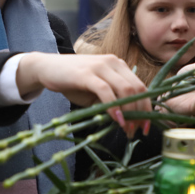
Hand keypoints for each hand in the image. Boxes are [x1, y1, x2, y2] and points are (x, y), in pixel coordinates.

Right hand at [17, 52, 151, 137]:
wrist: (47, 68)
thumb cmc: (73, 81)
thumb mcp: (96, 92)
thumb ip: (111, 101)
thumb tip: (127, 121)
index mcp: (119, 66)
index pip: (141, 87)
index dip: (147, 108)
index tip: (146, 127)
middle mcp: (113, 62)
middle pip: (137, 89)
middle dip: (140, 113)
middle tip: (136, 131)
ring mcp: (100, 66)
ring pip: (125, 90)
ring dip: (129, 113)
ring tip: (126, 129)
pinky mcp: (87, 74)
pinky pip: (105, 91)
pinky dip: (113, 107)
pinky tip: (116, 119)